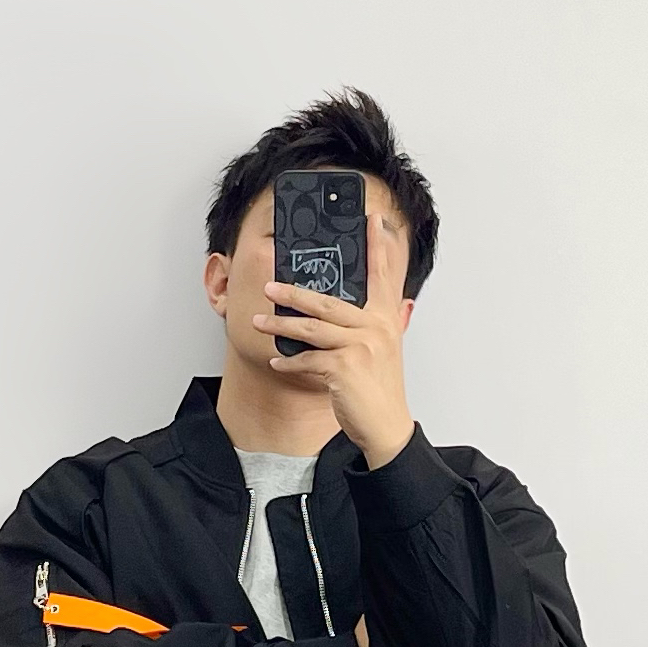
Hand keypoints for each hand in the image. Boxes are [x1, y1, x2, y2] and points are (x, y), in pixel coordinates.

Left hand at [254, 211, 415, 467]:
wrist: (387, 427)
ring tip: (260, 320)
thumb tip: (339, 312)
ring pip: (312, 328)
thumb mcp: (380, 351)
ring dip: (281, 325)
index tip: (371, 219)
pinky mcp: (344, 368)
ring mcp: (360, 347)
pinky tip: (277, 361)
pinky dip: (289, 362)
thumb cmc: (379, 391)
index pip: (380, 277)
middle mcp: (374, 328)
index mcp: (384, 320)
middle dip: (294, 293)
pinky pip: (308, 359)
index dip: (376, 247)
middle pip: (328, 302)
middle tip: (271, 286)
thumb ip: (367, 327)